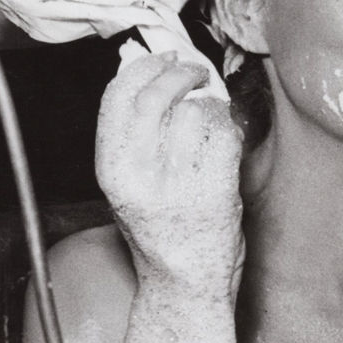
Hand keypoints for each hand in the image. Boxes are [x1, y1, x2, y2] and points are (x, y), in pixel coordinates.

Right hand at [96, 51, 243, 287]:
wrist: (184, 285)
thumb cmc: (160, 229)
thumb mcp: (128, 181)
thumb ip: (132, 131)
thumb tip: (143, 68)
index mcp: (111, 168)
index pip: (118, 96)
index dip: (145, 67)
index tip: (165, 57)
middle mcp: (139, 175)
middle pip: (157, 95)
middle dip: (182, 73)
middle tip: (198, 73)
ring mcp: (178, 184)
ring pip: (196, 112)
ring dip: (211, 108)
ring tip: (212, 122)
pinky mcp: (215, 192)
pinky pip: (226, 136)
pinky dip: (231, 130)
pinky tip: (227, 141)